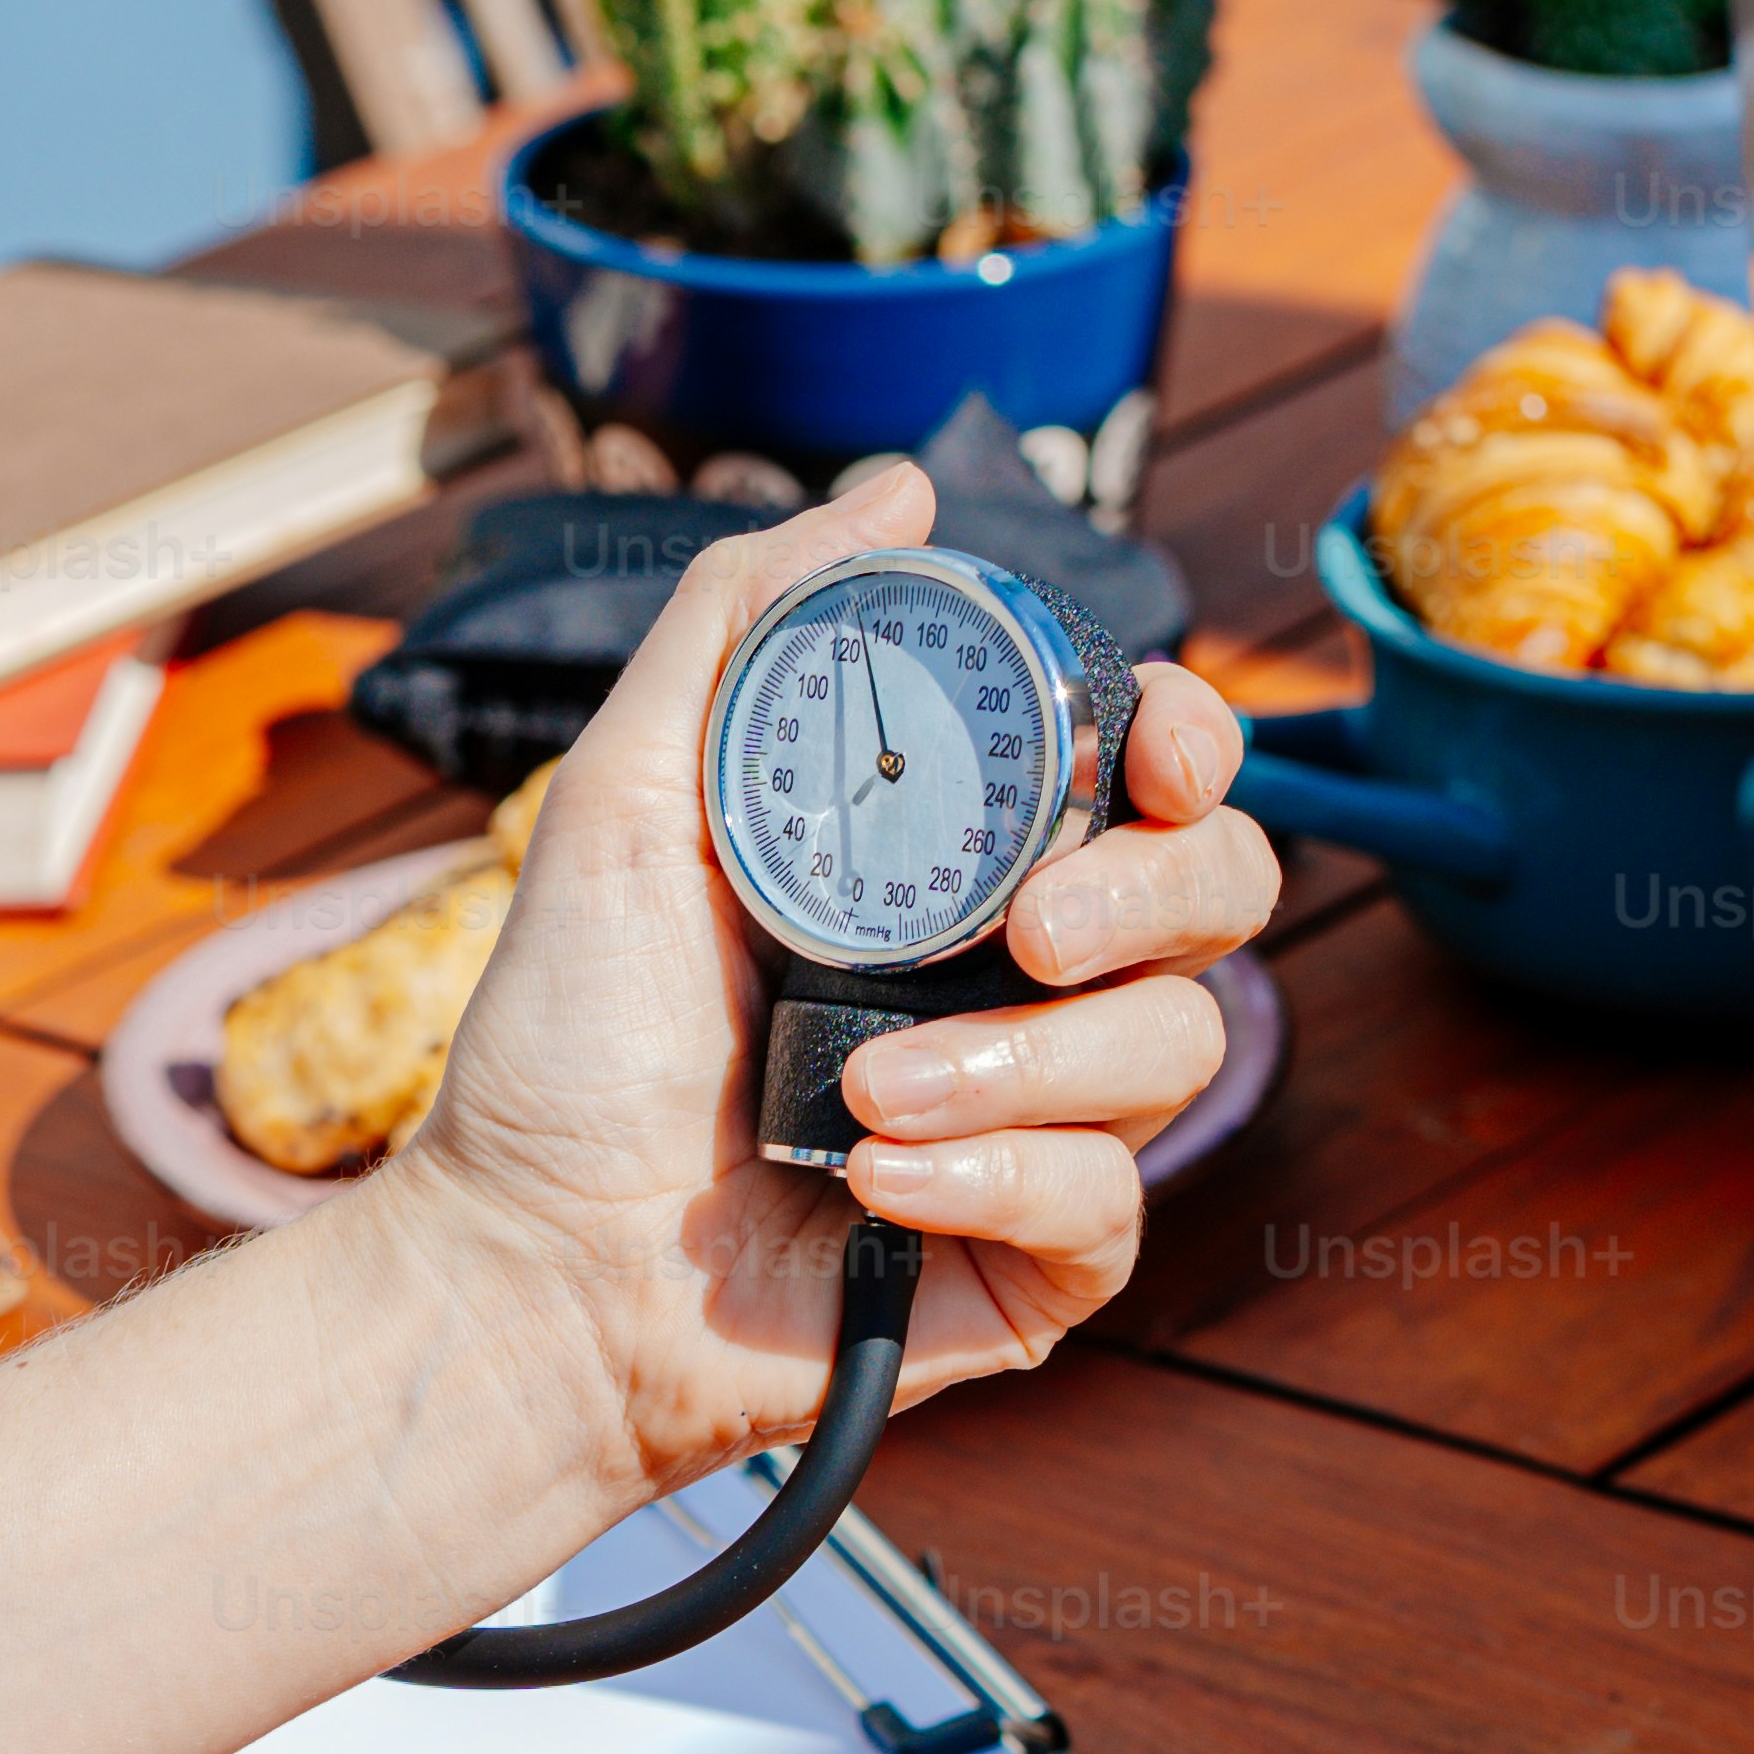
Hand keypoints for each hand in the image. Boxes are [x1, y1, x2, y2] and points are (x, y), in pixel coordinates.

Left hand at [385, 467, 1282, 1505]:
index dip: (1191, 743)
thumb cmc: (570, 1042)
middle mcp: (1027, 985)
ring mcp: (1045, 1124)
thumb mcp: (630, 794)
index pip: (1153, 779)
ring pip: (1176, 1049)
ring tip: (863, 1092)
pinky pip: (1108, 1204)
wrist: (529, 1258)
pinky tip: (876, 1180)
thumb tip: (896, 489)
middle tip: (1030, 937)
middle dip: (1156, 894)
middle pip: (1223, 893)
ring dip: (1021, 1067)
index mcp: (965, 866)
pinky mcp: (1037, 1264)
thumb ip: (747, 623)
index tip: (1155, 748)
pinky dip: (997, 1179)